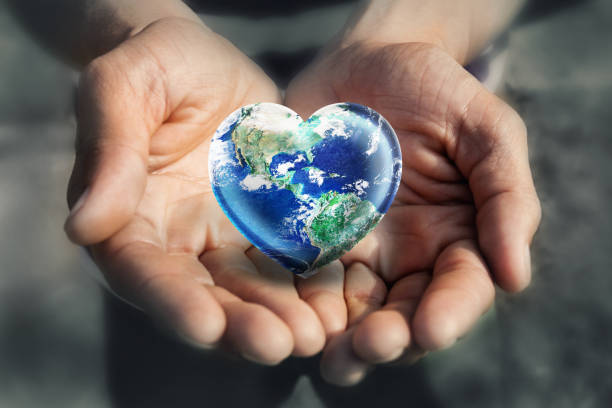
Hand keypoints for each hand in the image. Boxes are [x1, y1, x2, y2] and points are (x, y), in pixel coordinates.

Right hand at [65, 17, 338, 363]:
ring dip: (283, 315)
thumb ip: (108, 150)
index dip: (172, 301)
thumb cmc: (155, 65)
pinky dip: (312, 283)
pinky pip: (290, 259)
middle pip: (206, 294)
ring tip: (318, 333)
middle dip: (240, 324)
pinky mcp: (266, 226)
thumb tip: (83, 227)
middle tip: (279, 344)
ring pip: (253, 287)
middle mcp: (178, 242)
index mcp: (129, 219)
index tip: (205, 326)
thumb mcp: (123, 87)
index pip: (144, 270)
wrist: (206, 63)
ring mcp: (226, 237)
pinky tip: (338, 300)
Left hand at [285, 41, 540, 383]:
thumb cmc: (434, 92)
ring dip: (341, 338)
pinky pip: (300, 273)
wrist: (367, 62)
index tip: (430, 328)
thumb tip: (515, 276)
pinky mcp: (304, 233)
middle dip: (389, 338)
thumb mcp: (486, 130)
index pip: (459, 288)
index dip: (448, 312)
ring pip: (349, 308)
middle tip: (370, 347)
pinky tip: (287, 316)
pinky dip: (296, 300)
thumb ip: (505, 196)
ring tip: (333, 356)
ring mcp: (351, 247)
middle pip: (401, 313)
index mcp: (454, 238)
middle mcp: (403, 255)